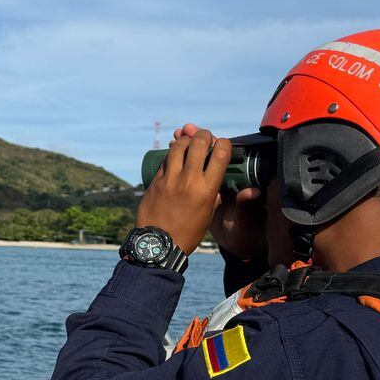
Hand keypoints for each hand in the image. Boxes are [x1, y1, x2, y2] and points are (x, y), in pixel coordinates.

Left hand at [172, 123, 267, 260]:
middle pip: (198, 143)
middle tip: (205, 136)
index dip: (224, 144)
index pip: (221, 154)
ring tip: (188, 142)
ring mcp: (170, 179)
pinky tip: (174, 156)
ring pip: (178, 146)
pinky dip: (171, 154)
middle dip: (204, 135)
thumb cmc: (187, 233)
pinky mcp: (155, 181)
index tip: (223, 144)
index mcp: (206, 189)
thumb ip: (213, 195)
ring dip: (185, 140)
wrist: (159, 244)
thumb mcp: (208, 214)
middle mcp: (189, 180)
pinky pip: (165, 160)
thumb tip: (215, 181)